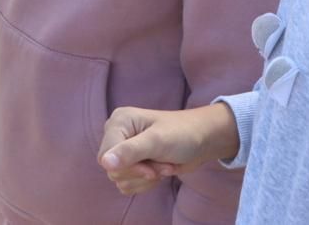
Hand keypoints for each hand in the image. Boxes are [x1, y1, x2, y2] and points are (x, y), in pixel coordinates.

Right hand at [97, 104, 239, 195]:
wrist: (203, 141)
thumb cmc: (183, 134)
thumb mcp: (157, 141)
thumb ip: (130, 151)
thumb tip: (105, 163)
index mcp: (119, 122)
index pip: (106, 156)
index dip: (127, 167)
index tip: (149, 168)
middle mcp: (118, 136)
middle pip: (113, 170)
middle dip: (141, 172)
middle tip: (161, 164)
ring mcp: (125, 151)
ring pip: (121, 180)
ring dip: (146, 179)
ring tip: (164, 165)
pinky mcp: (133, 165)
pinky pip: (128, 185)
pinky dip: (146, 183)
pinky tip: (160, 171)